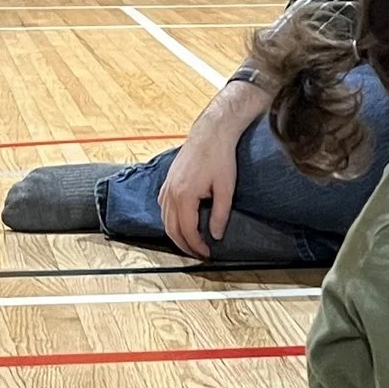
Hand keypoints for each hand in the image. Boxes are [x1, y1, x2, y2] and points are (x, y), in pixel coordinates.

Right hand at [157, 79, 267, 257]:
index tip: (207, 253)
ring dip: (176, 235)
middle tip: (198, 254)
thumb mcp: (225, 188)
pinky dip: (170, 221)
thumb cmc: (219, 157)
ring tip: (190, 243)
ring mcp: (166, 187)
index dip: (196, 246)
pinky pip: (163, 208)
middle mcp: (171, 193)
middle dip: (185, 246)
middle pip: (172, 230)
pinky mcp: (167, 182)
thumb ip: (220, 214)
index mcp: (184, 196)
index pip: (187, 231)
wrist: (210, 133)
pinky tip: (181, 223)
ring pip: (165, 221)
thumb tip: (216, 235)